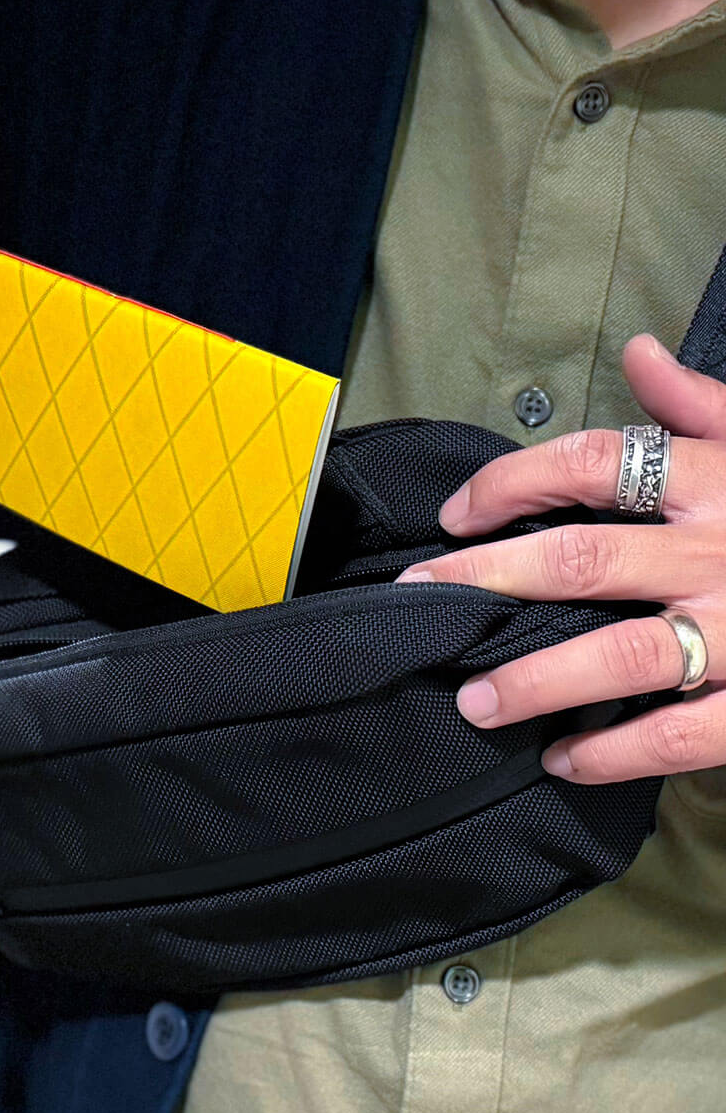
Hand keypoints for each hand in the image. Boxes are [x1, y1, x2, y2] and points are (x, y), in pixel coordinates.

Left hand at [393, 333, 725, 783]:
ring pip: (622, 653)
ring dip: (537, 679)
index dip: (511, 482)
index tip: (455, 514)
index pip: (594, 462)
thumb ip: (706, 405)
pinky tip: (562, 758)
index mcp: (717, 479)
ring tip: (473, 700)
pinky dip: (616, 751)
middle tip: (417, 601)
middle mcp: (720, 549)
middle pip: (582, 558)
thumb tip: (639, 354)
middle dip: (487, 581)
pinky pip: (683, 732)